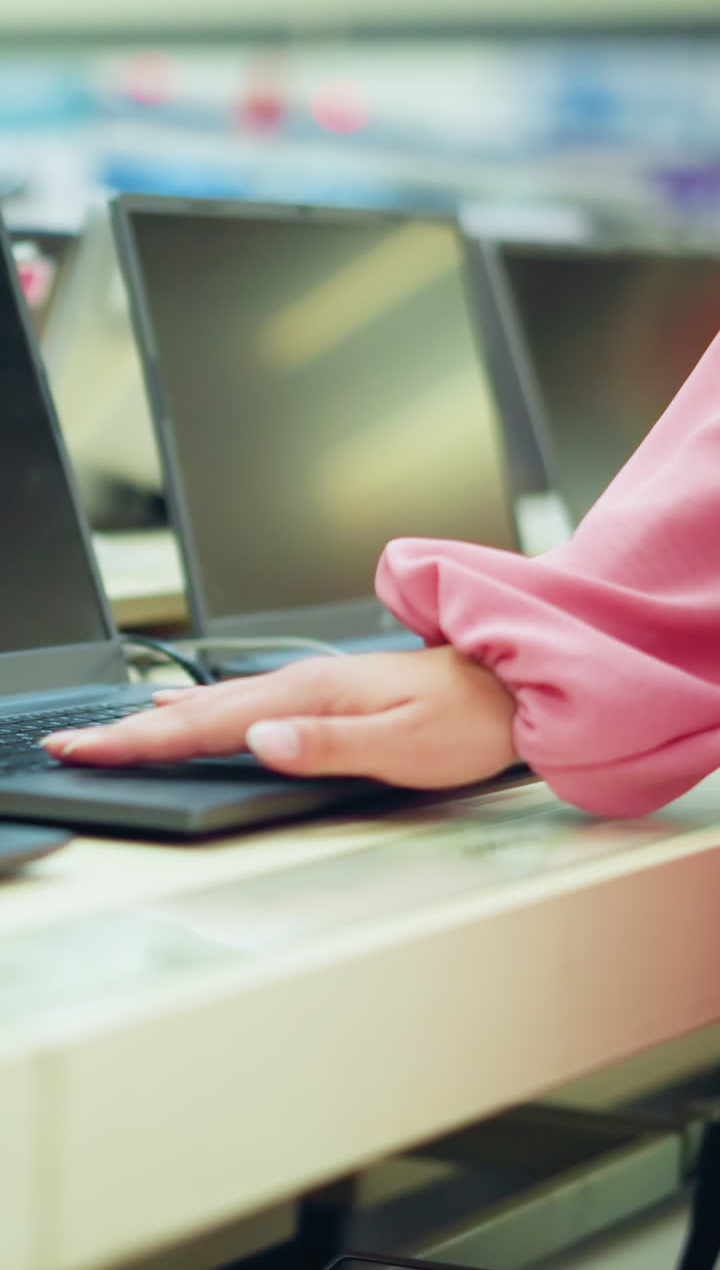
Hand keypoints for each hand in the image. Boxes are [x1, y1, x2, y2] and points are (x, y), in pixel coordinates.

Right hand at [41, 646, 516, 787]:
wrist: (508, 687)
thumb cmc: (466, 722)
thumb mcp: (404, 745)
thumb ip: (328, 745)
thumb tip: (261, 739)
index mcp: (310, 695)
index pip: (207, 724)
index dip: (142, 739)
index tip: (88, 748)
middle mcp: (301, 683)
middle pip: (196, 710)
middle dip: (129, 728)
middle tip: (72, 743)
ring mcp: (309, 684)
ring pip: (214, 702)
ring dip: (157, 717)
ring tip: (112, 728)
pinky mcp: (320, 692)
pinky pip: (240, 699)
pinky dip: (199, 707)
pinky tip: (186, 707)